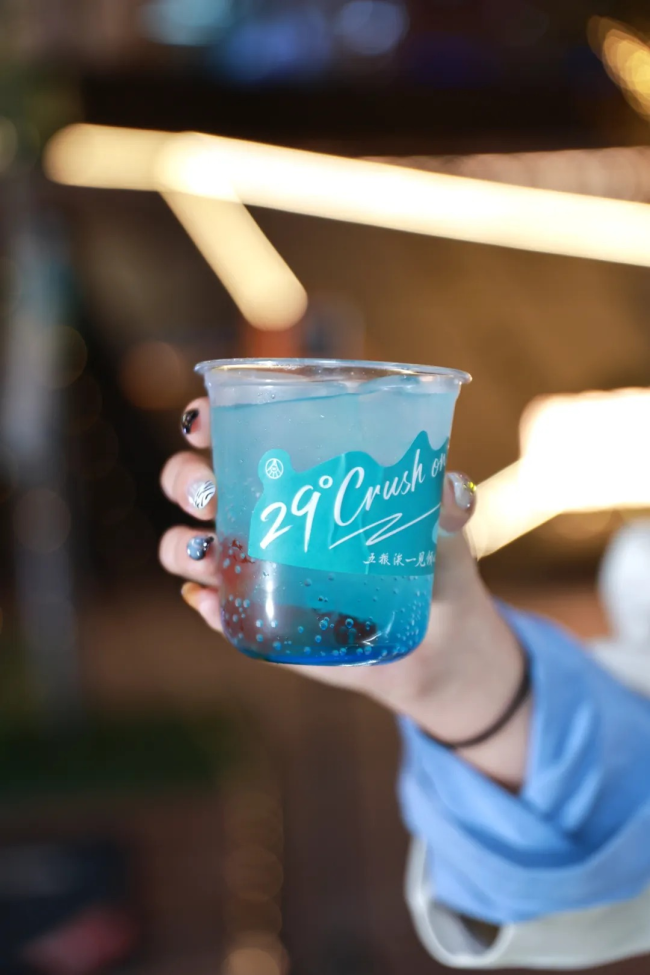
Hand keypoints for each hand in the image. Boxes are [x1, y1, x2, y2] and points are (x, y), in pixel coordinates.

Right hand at [160, 399, 529, 787]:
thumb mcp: (443, 529)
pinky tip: (215, 602)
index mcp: (296, 475)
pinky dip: (204, 603)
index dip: (205, 420)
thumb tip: (451, 488)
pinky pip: (211, 608)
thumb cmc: (432, 566)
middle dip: (186, 480)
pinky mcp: (256, 617)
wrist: (431, 645)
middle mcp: (262, 514)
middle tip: (213, 495)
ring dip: (183, 545)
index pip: (235, 432)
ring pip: (185, 545)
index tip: (202, 421)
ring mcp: (252, 568)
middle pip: (191, 483)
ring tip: (213, 553)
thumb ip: (448, 504)